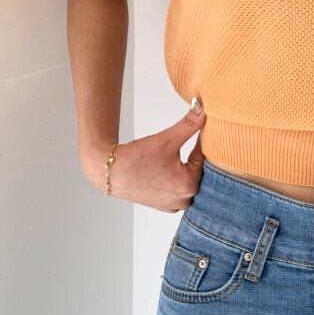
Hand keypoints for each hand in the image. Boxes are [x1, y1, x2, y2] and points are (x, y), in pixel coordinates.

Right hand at [80, 104, 206, 211]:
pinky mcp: (164, 206)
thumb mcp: (167, 139)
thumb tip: (202, 108)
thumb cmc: (136, 158)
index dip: (201, 143)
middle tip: (191, 143)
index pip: (204, 159)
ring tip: (176, 157)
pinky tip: (167, 170)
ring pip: (188, 182)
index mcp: (189, 185)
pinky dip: (175, 180)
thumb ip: (189, 124)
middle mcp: (184, 200)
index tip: (200, 132)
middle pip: (198, 173)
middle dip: (195, 158)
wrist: (109, 171)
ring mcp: (174, 205)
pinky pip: (177, 191)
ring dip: (186, 170)